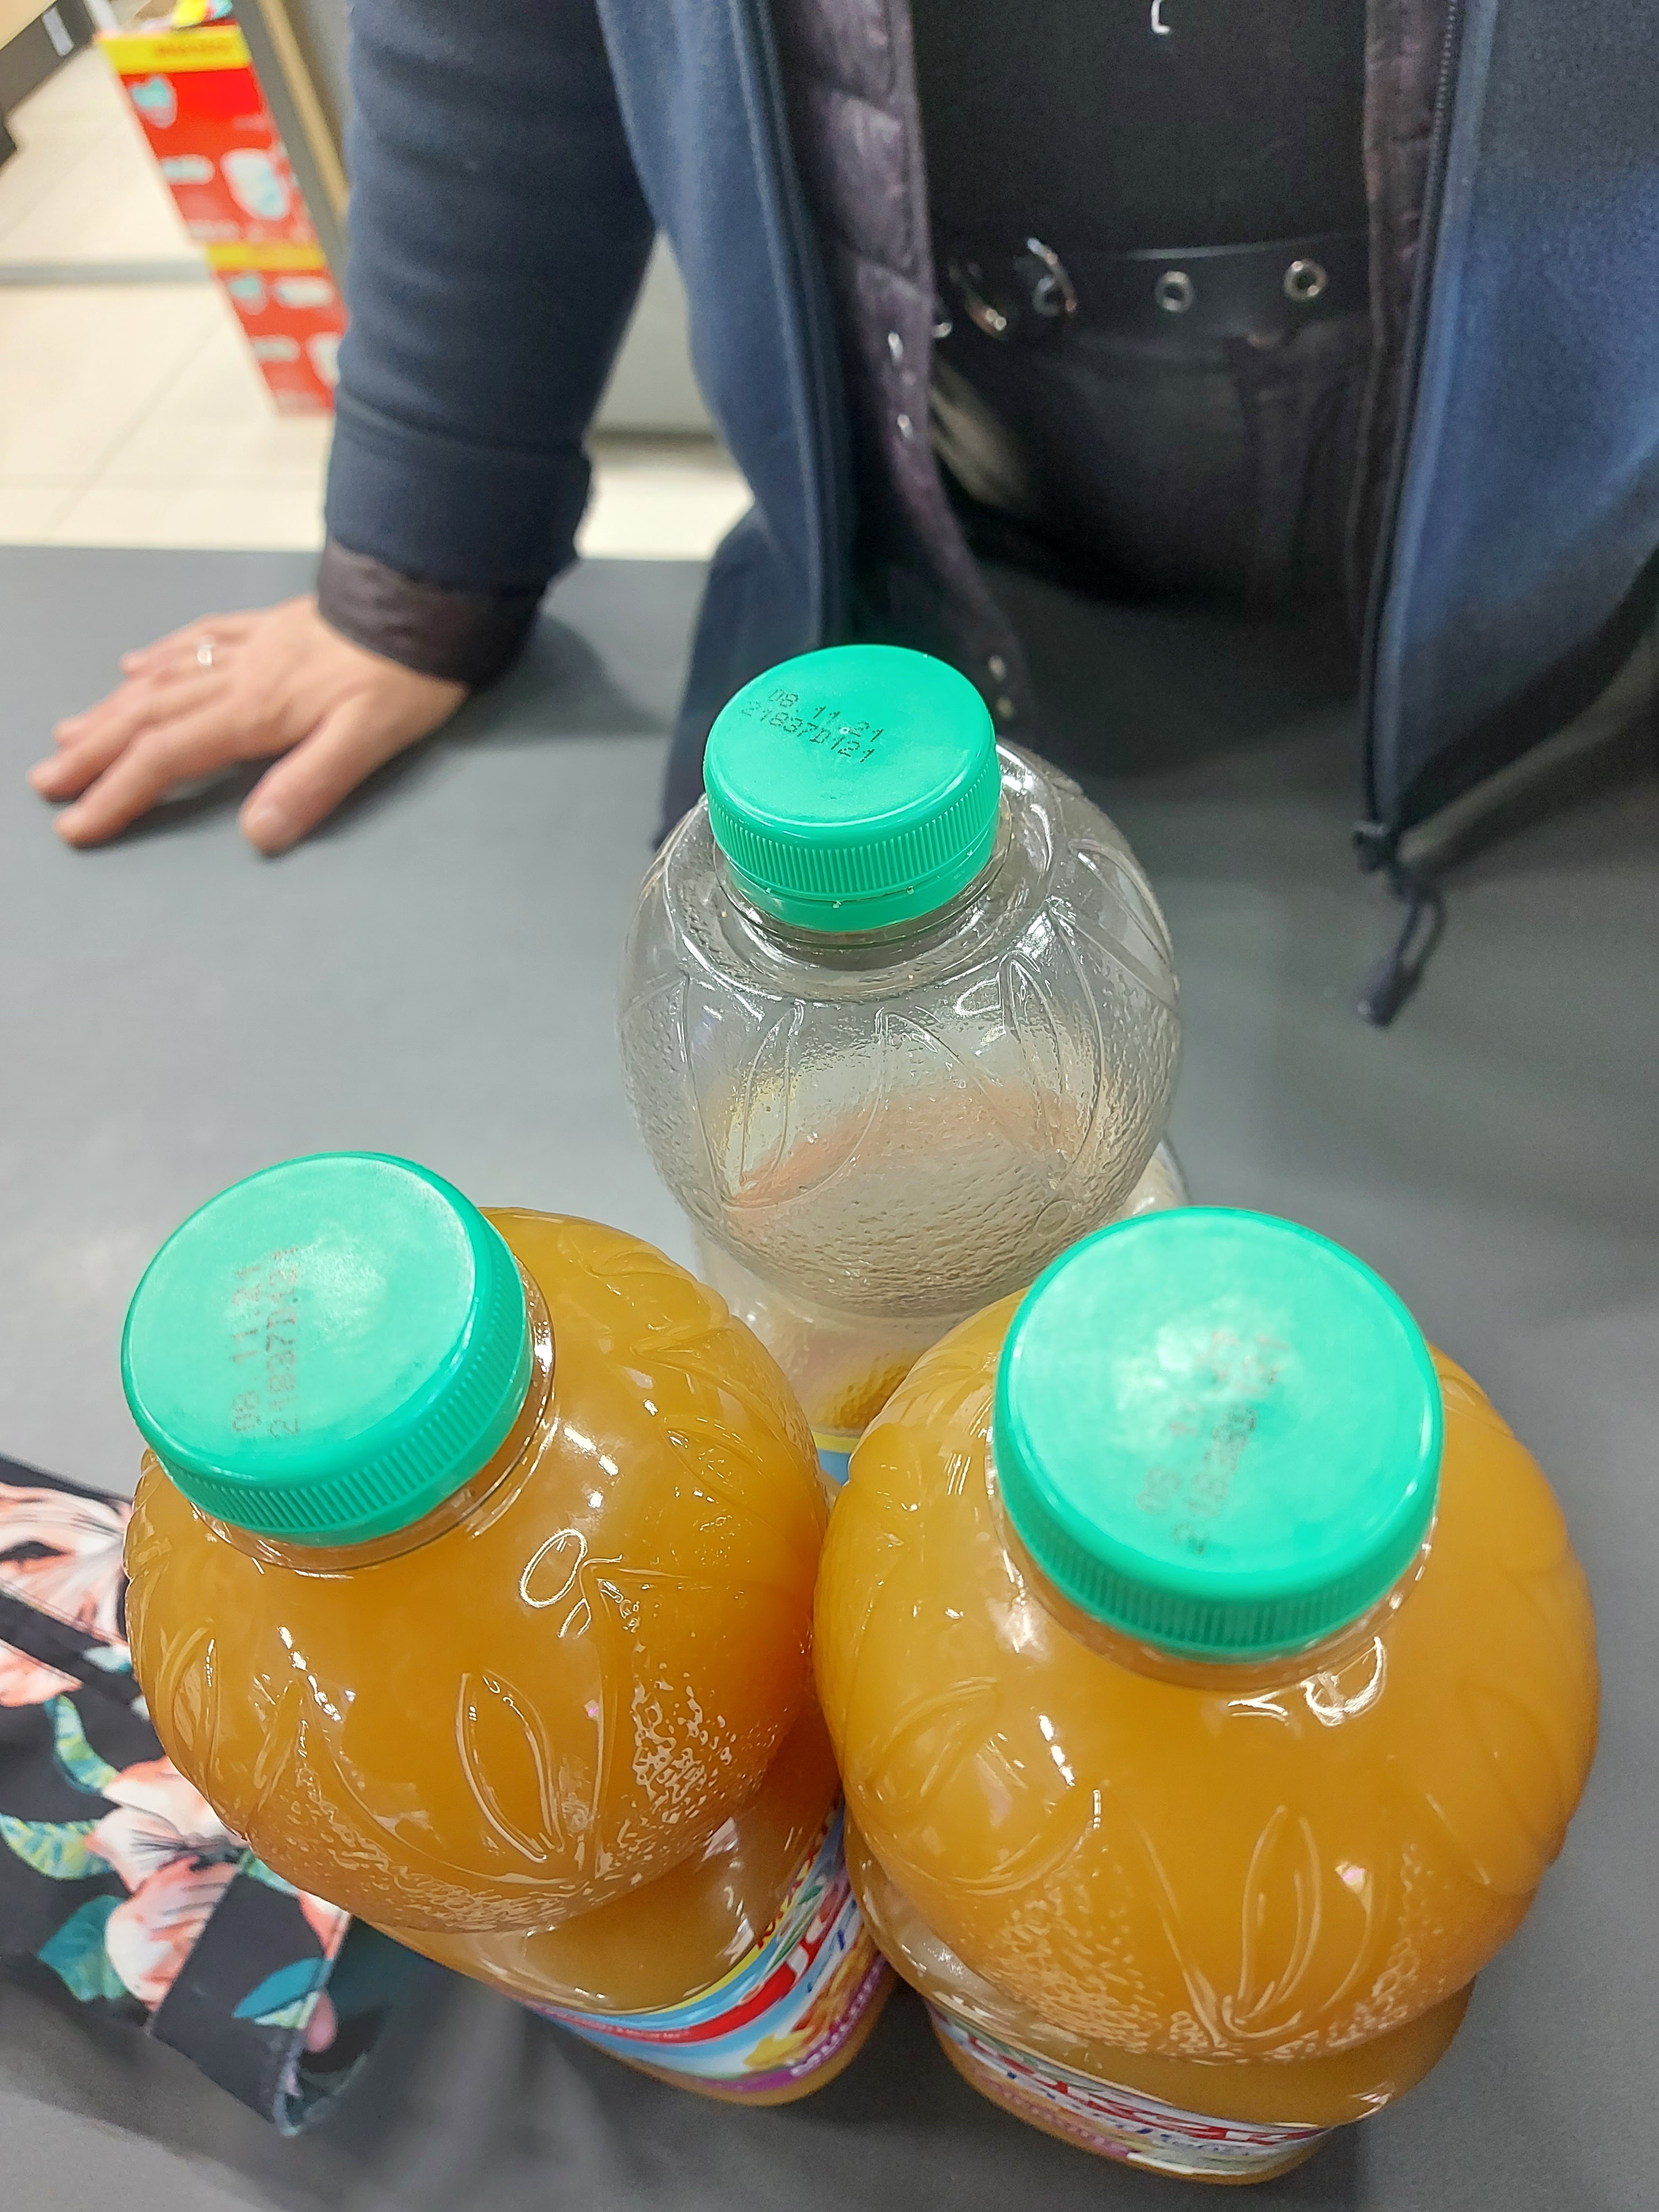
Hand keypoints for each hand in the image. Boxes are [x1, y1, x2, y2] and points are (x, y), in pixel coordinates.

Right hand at [29, 597, 467, 852]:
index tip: (77, 827)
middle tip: (47, 782)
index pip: (166, 758)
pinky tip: (136, 662)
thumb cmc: (405, 674)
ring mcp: (251, 646)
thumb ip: (311, 784)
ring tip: (70, 733)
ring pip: (161, 678)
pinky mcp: (271, 626)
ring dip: (111, 709)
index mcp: (256, 711)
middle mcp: (239, 675)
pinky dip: (160, 655)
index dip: (118, 794)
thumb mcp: (369, 739)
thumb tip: (257, 833)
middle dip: (93, 754)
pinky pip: (199, 639)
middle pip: (147, 717)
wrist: (424, 600)